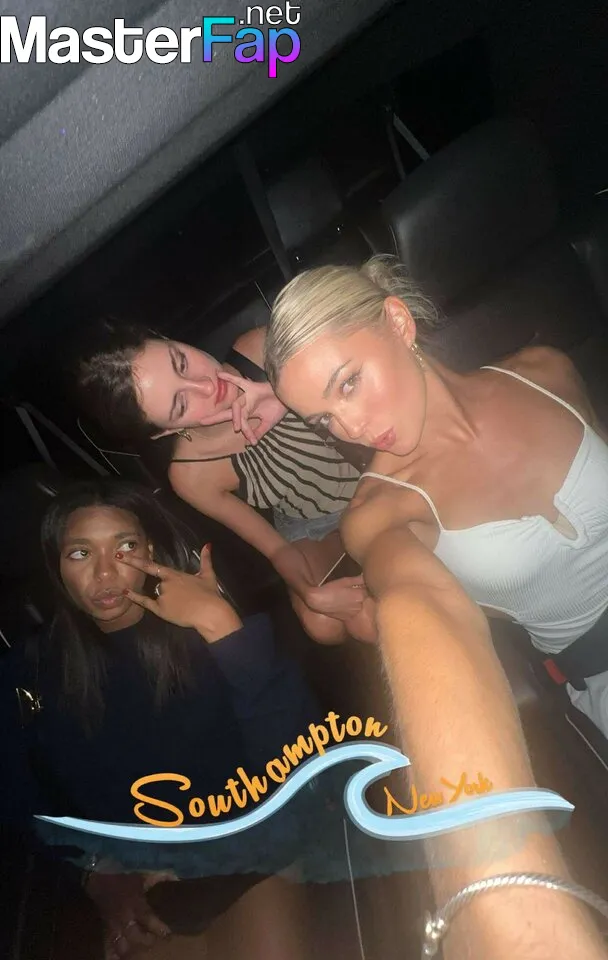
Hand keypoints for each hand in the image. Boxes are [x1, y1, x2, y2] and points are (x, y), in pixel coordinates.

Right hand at [85, 870, 171, 959]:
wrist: (99, 876)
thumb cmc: (124, 875)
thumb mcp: (143, 875)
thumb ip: (160, 877)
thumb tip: (177, 878)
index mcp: (135, 903)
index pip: (148, 919)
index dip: (159, 928)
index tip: (168, 935)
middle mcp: (124, 917)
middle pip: (135, 936)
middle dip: (146, 942)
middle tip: (154, 943)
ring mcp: (113, 925)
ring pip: (121, 944)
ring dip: (130, 951)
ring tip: (139, 955)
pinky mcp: (105, 928)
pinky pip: (107, 945)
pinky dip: (112, 955)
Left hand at [117, 546, 242, 641]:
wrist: (210, 613)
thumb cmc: (210, 594)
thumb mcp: (208, 575)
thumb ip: (205, 559)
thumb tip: (208, 545)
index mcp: (174, 575)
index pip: (151, 565)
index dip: (134, 560)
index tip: (120, 555)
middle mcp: (164, 584)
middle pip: (159, 584)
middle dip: (169, 590)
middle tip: (182, 597)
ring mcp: (161, 597)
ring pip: (157, 594)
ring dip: (167, 598)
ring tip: (185, 605)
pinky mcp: (160, 610)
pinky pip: (145, 603)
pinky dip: (135, 598)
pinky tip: (126, 594)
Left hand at [197, 372, 286, 444]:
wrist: (288, 396)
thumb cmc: (278, 407)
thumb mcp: (268, 424)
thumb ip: (258, 432)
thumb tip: (249, 444)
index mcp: (247, 413)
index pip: (235, 421)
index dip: (232, 430)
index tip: (227, 436)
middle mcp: (244, 405)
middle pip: (228, 413)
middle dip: (215, 418)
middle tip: (201, 422)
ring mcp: (247, 396)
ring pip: (237, 406)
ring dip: (237, 417)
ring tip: (238, 428)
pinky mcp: (252, 388)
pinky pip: (239, 382)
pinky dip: (230, 378)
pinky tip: (219, 374)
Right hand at [305, 576, 367, 620]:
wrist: (318, 601)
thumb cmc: (331, 589)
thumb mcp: (345, 581)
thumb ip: (358, 579)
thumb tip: (367, 576)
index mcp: (361, 595)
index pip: (369, 589)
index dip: (365, 585)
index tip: (361, 583)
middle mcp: (360, 605)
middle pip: (364, 597)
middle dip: (360, 593)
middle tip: (352, 588)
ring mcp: (354, 612)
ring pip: (359, 604)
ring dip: (355, 600)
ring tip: (346, 595)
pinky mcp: (348, 617)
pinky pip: (353, 610)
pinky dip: (350, 606)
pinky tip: (343, 602)